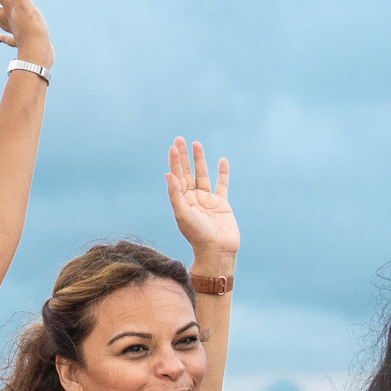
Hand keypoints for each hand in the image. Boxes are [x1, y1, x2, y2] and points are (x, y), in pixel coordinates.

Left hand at [166, 138, 238, 266]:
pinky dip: (222, 173)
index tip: (173, 147)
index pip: (176, 177)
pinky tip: (222, 161)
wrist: (217, 252)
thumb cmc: (197, 236)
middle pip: (187, 173)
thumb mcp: (183, 215)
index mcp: (181, 201)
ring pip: (203, 176)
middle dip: (183, 156)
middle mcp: (193, 199)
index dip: (174, 162)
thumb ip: (175, 195)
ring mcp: (207, 201)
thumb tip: (168, 174)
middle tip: (180, 139)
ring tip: (196, 144)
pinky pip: (222, 185)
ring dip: (200, 160)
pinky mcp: (222, 205)